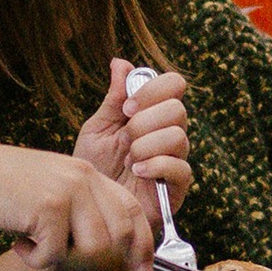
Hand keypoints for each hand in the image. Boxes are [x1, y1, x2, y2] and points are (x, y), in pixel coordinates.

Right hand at [0, 144, 155, 270]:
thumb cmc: (7, 188)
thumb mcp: (52, 191)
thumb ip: (81, 211)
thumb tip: (108, 253)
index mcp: (88, 174)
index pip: (131, 210)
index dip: (142, 244)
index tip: (141, 270)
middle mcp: (84, 178)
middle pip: (119, 234)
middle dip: (110, 263)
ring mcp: (68, 191)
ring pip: (94, 248)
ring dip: (66, 261)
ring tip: (39, 251)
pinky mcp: (48, 207)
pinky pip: (56, 254)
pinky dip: (36, 260)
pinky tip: (19, 243)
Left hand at [74, 58, 191, 218]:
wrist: (90, 207)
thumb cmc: (95, 168)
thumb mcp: (98, 128)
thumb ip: (113, 98)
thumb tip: (120, 62)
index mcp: (153, 114)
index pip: (174, 85)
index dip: (153, 90)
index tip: (127, 108)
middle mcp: (168, 133)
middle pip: (178, 109)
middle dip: (145, 121)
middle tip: (125, 138)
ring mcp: (175, 159)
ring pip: (179, 136)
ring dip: (146, 146)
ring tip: (129, 161)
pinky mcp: (177, 187)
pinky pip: (181, 167)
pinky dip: (156, 166)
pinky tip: (138, 172)